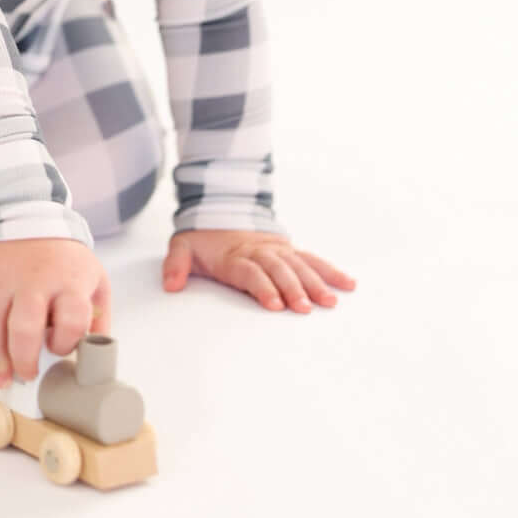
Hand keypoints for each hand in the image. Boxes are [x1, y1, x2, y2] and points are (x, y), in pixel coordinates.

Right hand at [0, 237, 110, 387]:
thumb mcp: (92, 279)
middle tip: (26, 374)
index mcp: (68, 281)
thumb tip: (95, 358)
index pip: (71, 320)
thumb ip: (96, 320)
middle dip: (24, 361)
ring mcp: (0, 279)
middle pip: (24, 329)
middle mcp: (33, 279)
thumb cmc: (60, 259)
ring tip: (2, 375)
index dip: (65, 344)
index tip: (58, 349)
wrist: (23, 219)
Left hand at [162, 229, 356, 312]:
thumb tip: (170, 285)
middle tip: (304, 308)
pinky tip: (346, 284)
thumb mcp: (182, 246)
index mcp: (234, 255)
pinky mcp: (288, 250)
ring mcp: (277, 250)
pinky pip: (311, 259)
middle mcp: (259, 251)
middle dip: (292, 288)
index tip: (274, 304)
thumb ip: (176, 265)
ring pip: (299, 265)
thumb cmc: (203, 237)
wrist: (220, 209)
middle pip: (278, 269)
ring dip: (315, 282)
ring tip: (329, 301)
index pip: (250, 271)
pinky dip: (329, 270)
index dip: (262, 286)